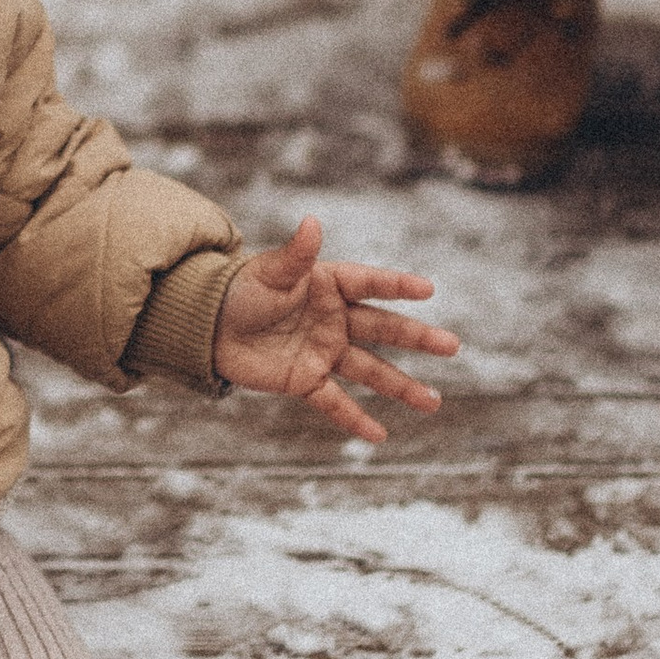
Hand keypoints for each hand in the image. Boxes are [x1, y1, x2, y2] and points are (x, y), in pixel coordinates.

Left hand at [210, 216, 457, 441]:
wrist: (207, 326)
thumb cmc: (240, 290)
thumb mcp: (269, 272)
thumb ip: (296, 254)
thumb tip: (312, 222)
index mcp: (328, 285)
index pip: (370, 284)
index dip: (397, 286)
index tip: (427, 290)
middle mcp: (334, 319)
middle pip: (383, 329)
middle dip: (417, 338)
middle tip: (452, 346)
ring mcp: (324, 351)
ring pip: (370, 371)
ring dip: (401, 387)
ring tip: (434, 403)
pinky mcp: (306, 380)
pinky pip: (335, 402)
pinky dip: (355, 419)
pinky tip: (380, 436)